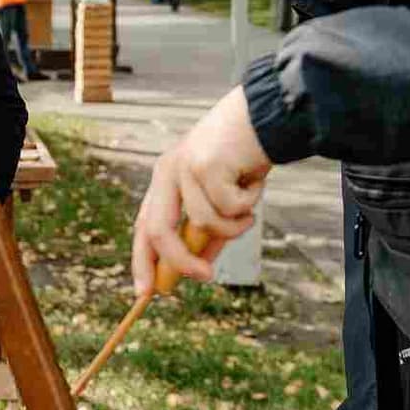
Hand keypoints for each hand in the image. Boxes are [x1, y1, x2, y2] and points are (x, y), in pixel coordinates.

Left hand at [132, 86, 269, 296]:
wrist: (267, 116)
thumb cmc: (244, 157)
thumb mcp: (223, 198)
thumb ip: (209, 230)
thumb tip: (200, 267)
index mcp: (165, 179)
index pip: (145, 226)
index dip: (142, 260)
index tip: (145, 292)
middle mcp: (168, 172)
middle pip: (159, 230)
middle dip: (179, 261)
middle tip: (205, 277)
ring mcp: (184, 166)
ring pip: (205, 222)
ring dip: (236, 224)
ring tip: (251, 204)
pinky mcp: (206, 164)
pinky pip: (228, 207)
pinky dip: (248, 203)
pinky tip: (253, 179)